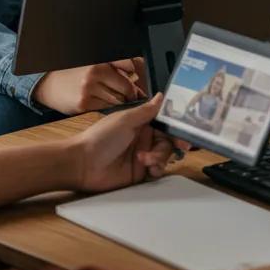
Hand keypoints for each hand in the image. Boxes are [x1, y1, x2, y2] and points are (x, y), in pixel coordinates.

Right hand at [33, 58, 146, 113]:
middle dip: (133, 93)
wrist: (50, 86)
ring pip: (118, 100)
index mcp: (100, 62)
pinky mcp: (84, 104)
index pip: (130, 64)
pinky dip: (111, 109)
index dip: (140, 75)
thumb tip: (137, 72)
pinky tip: (108, 107)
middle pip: (127, 86)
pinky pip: (106, 109)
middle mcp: (95, 74)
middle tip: (136, 96)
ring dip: (123, 103)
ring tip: (122, 102)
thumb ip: (114, 68)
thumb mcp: (94, 66)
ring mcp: (89, 90)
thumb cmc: (75, 76)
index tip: (144, 83)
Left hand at [71, 93, 186, 192]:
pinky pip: (157, 171)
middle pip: (168, 141)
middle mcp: (143, 138)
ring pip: (164, 156)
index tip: (186, 131)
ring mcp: (142, 156)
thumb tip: (162, 95)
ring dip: (160, 157)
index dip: (176, 127)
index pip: (164, 123)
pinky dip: (157, 169)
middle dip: (171, 144)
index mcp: (140, 122)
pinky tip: (149, 168)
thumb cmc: (100, 137)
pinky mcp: (139, 173)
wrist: (83, 165)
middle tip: (178, 148)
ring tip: (146, 160)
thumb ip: (147, 111)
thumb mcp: (125, 120)